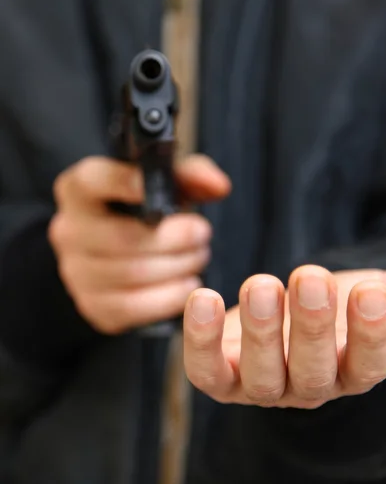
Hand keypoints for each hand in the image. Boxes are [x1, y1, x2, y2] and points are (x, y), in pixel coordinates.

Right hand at [48, 155, 229, 333]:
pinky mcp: (93, 307)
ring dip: (179, 266)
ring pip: (133, 274)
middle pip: (123, 237)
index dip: (127, 184)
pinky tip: (187, 285)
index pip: (93, 181)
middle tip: (202, 234)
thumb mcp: (165, 186)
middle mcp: (68, 231)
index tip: (163, 195)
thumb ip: (190, 176)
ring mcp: (76, 273)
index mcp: (78, 190)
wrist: (121, 257)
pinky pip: (136, 306)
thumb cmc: (144, 214)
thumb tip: (218, 186)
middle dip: (175, 238)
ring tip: (198, 257)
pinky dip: (170, 297)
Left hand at [184, 266, 385, 408]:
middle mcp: (310, 388)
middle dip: (312, 327)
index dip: (370, 334)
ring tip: (262, 285)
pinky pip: (207, 371)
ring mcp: (264, 388)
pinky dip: (201, 341)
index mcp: (353, 371)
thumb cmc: (339, 301)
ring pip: (262, 378)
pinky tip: (203, 298)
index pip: (368, 365)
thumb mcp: (376, 296)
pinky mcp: (222, 379)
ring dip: (261, 333)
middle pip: (313, 375)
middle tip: (310, 278)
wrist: (292, 305)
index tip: (370, 292)